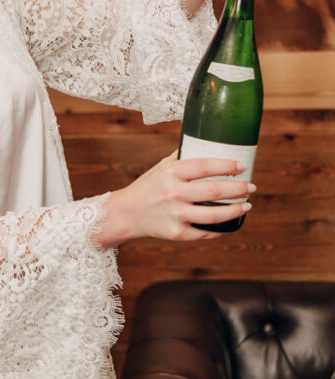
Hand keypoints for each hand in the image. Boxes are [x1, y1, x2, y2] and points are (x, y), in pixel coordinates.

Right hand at [92, 151, 255, 247]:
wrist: (127, 213)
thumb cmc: (149, 186)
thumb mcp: (162, 167)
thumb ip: (183, 157)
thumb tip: (208, 144)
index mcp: (171, 173)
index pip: (204, 166)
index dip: (227, 165)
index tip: (242, 165)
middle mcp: (172, 193)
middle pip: (213, 191)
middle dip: (238, 189)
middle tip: (251, 187)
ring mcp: (174, 215)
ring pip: (213, 215)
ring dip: (235, 210)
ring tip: (247, 205)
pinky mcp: (175, 233)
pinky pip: (204, 233)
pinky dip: (220, 229)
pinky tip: (229, 224)